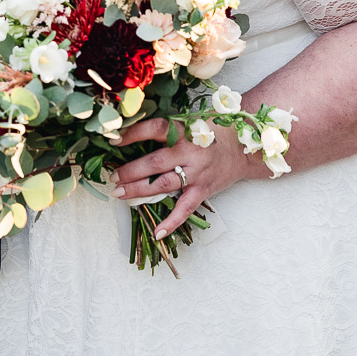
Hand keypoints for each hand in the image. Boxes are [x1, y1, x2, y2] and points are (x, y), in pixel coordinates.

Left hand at [110, 118, 256, 238]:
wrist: (243, 149)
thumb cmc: (212, 132)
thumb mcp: (191, 122)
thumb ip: (168, 128)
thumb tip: (132, 129)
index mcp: (185, 131)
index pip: (156, 129)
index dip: (134, 133)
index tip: (114, 139)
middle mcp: (190, 152)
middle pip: (155, 162)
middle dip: (130, 171)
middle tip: (112, 177)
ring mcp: (197, 173)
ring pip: (164, 184)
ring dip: (139, 190)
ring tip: (120, 194)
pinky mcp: (203, 191)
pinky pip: (185, 209)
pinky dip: (171, 222)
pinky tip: (157, 233)